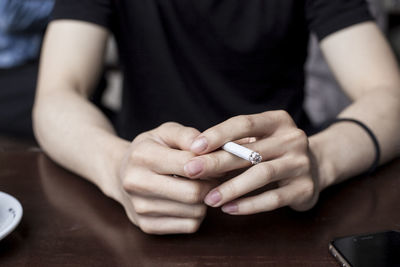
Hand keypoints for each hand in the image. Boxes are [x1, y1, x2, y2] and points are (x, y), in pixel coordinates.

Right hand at [116, 122, 214, 233]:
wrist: (120, 173)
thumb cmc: (151, 149)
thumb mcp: (166, 132)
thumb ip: (188, 136)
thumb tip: (209, 149)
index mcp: (142, 155)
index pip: (189, 165)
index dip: (210, 163)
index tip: (214, 161)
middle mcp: (137, 183)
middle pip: (194, 193)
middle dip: (211, 184)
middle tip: (213, 177)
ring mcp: (140, 208)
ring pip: (195, 212)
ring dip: (205, 200)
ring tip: (199, 186)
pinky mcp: (147, 226)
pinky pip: (189, 226)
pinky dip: (196, 214)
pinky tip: (189, 201)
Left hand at [183, 111, 319, 214]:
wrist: (315, 167)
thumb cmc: (273, 151)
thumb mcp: (258, 140)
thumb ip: (233, 144)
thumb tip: (194, 155)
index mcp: (278, 121)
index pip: (244, 123)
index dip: (218, 134)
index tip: (194, 147)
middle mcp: (293, 138)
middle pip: (249, 151)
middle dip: (216, 162)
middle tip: (191, 172)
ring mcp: (302, 163)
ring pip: (261, 175)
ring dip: (231, 188)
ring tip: (209, 198)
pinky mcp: (305, 189)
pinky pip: (273, 199)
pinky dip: (248, 205)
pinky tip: (229, 209)